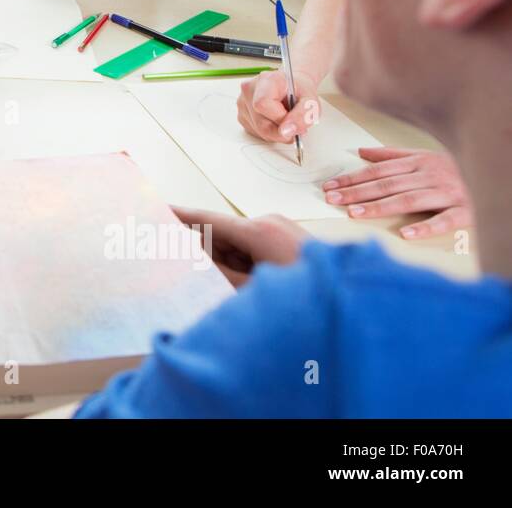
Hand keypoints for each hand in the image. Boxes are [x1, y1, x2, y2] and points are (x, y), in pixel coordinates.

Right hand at [172, 206, 307, 286]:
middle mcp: (270, 222)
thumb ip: (219, 273)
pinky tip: (253, 283)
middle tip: (213, 276)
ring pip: (240, 244)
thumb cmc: (304, 297)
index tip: (159, 208)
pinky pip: (255, 248)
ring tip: (247, 287)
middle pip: (223, 235)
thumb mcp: (252, 289)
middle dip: (213, 255)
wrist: (352, 303)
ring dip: (233, 264)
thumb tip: (198, 262)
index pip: (209, 220)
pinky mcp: (289, 238)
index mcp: (259, 231)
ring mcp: (282, 228)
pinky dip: (247, 263)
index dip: (181, 215)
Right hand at [237, 67, 320, 142]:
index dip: (278, 119)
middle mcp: (249, 89)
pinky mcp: (241, 115)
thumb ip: (302, 116)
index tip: (292, 125)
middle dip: (281, 131)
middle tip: (295, 127)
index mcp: (266, 80)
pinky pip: (255, 132)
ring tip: (285, 121)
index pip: (262, 104)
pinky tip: (275, 122)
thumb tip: (287, 132)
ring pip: (258, 130)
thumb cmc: (298, 91)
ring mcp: (242, 103)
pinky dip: (268, 133)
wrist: (290, 87)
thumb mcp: (310, 101)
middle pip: (261, 122)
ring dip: (276, 133)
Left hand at [321, 147, 471, 238]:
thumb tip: (361, 152)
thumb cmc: (455, 167)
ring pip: (409, 199)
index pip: (378, 171)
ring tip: (355, 213)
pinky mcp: (466, 210)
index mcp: (418, 162)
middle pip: (387, 185)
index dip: (352, 178)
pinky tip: (406, 234)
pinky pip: (444, 220)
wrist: (494, 171)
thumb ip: (392, 155)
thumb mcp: (424, 155)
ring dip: (380, 207)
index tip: (330, 186)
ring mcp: (447, 192)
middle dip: (357, 192)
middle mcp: (430, 175)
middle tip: (332, 199)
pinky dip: (426, 226)